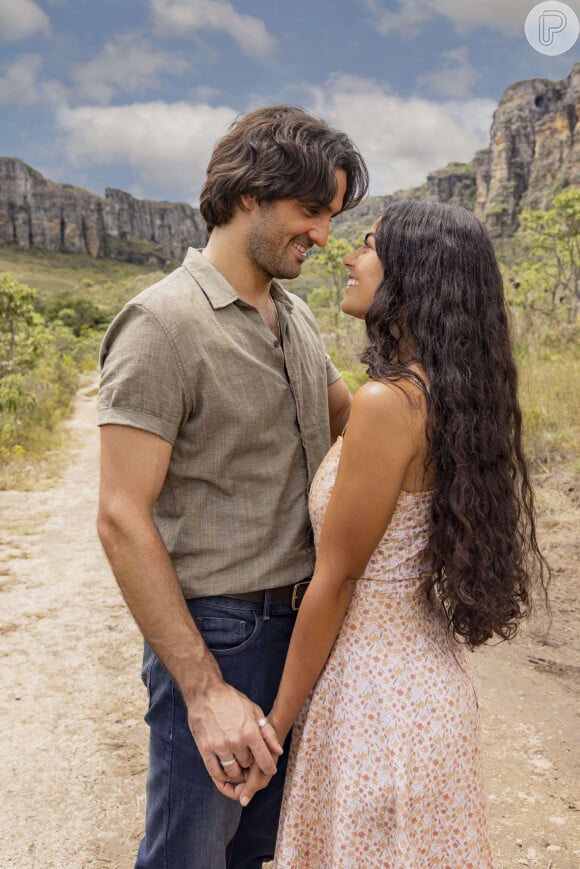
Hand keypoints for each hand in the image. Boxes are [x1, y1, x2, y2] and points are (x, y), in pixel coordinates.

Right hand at [186, 682, 282, 797]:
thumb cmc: (232, 700)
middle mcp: (236, 741)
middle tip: (247, 757)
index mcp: (251, 732)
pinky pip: (214, 772)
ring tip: (235, 761)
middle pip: (247, 766)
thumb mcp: (254, 711)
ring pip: (232, 771)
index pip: (264, 761)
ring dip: (235, 769)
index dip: (268, 769)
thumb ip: (268, 732)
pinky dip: (220, 776)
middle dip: (249, 763)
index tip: (269, 770)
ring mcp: (220, 746)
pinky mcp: (205, 749)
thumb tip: (278, 751)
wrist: (206, 693)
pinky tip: (224, 772)